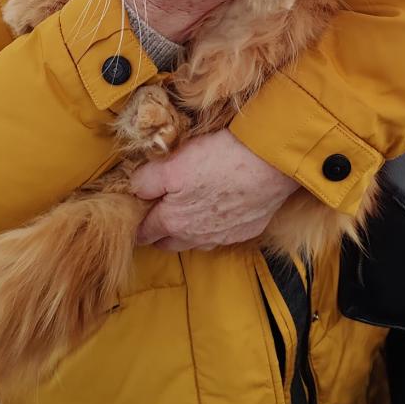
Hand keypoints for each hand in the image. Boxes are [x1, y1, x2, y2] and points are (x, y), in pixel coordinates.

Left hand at [131, 130, 296, 250]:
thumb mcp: (171, 163)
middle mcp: (195, 237)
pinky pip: (221, 234)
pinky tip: (219, 208)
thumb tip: (135, 191)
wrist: (270, 165)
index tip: (134, 214)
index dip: (136, 223)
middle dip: (159, 231)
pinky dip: (215, 225)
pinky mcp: (245, 230)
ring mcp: (222, 237)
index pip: (143, 233)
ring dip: (187, 230)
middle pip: (167, 243)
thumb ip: (145, 181)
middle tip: (158, 211)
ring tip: (188, 209)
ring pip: (194, 241)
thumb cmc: (218, 160)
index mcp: (171, 222)